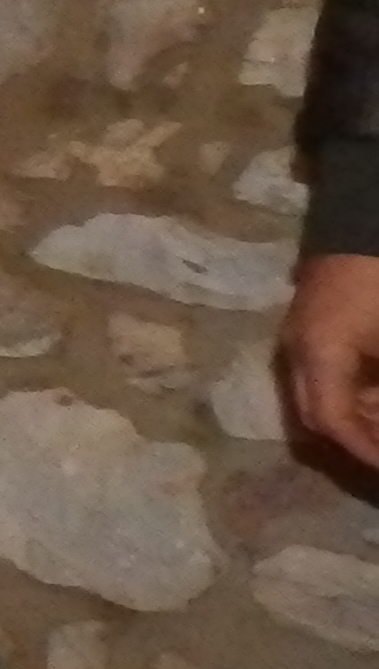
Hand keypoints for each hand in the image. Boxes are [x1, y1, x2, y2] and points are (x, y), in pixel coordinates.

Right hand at [282, 253, 378, 466]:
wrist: (364, 218)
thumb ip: (378, 390)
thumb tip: (375, 421)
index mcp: (317, 354)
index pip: (330, 421)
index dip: (363, 450)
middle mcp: (297, 351)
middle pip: (316, 414)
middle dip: (356, 438)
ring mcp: (299, 336)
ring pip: (319, 395)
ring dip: (356, 415)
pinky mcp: (310, 325)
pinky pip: (325, 373)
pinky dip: (354, 391)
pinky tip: (376, 393)